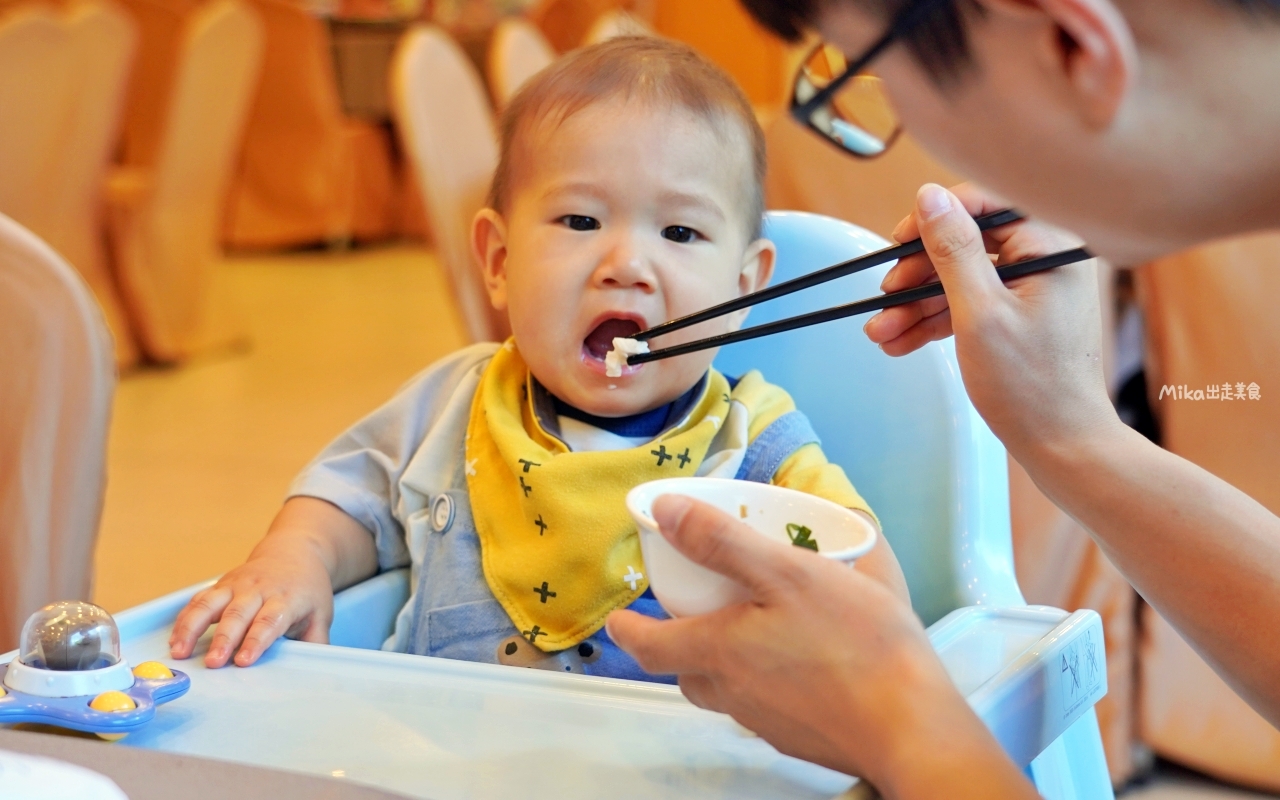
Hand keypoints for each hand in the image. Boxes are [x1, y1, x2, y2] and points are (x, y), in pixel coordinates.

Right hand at [168, 546, 333, 667]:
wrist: (293, 553)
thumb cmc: (306, 590)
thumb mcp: (321, 614)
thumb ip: (315, 642)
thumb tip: (313, 668)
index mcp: (286, 598)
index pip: (269, 621)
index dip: (256, 640)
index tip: (244, 660)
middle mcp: (260, 589)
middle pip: (238, 614)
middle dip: (224, 639)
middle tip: (213, 662)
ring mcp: (237, 585)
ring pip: (211, 604)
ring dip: (193, 628)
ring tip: (180, 652)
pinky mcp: (221, 584)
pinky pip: (199, 600)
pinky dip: (185, 619)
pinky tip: (175, 638)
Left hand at [607, 495, 1034, 797]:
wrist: (913, 729)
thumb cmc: (855, 646)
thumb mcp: (787, 572)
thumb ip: (722, 541)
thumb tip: (667, 512)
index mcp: (719, 652)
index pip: (651, 646)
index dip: (630, 630)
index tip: (618, 618)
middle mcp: (734, 693)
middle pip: (687, 670)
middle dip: (679, 642)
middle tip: (691, 611)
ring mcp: (768, 720)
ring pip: (727, 687)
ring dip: (726, 659)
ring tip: (755, 626)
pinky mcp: (802, 734)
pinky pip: (768, 702)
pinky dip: (769, 677)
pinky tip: (804, 656)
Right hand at [863, 183, 1117, 455]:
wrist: (1063, 446)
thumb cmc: (1030, 385)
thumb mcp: (979, 313)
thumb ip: (953, 250)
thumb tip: (929, 196)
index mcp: (1051, 246)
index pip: (984, 206)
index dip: (933, 221)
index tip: (897, 244)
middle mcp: (1047, 259)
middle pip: (967, 244)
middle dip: (917, 275)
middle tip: (884, 298)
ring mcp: (1034, 289)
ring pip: (962, 279)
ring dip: (917, 306)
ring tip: (880, 333)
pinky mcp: (1022, 316)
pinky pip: (971, 305)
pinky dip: (936, 322)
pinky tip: (900, 342)